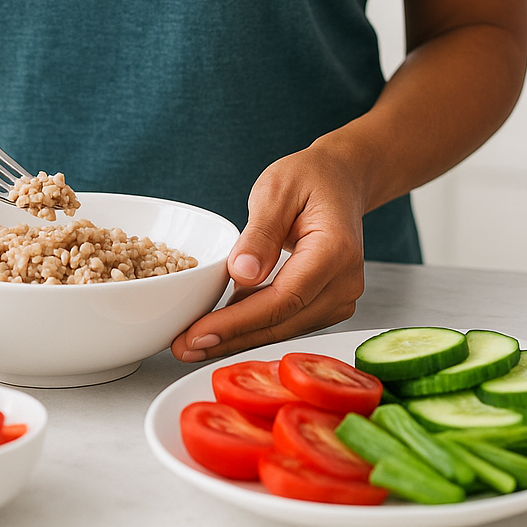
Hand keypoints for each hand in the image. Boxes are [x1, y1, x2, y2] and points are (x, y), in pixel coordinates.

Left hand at [170, 143, 366, 362]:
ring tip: (192, 343)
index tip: (199, 332)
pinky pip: (287, 321)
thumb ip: (260, 233)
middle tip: (182, 348)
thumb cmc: (308, 178)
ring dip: (238, 338)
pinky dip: (253, 326)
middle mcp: (345, 282)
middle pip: (282, 323)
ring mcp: (340, 297)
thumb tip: (242, 275)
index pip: (282, 299)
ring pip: (283, 328)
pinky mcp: (328, 303)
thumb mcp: (277, 190)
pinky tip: (220, 328)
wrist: (339, 181)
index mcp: (335, 251)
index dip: (238, 322)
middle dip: (229, 339)